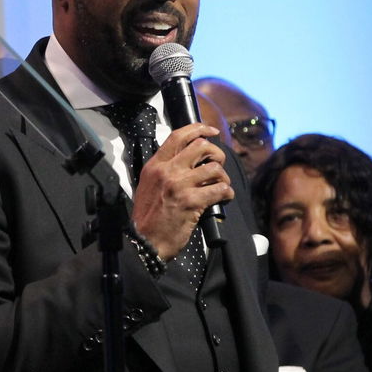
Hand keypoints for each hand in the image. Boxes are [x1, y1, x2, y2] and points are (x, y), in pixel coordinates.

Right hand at [130, 123, 230, 260]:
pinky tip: (224, 198)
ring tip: (221, 186)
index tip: (212, 131)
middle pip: (201, 147)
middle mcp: (167, 171)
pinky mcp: (192, 202)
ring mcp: (180, 185)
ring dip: (223, 177)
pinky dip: (227, 193)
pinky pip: (220, 189)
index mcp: (155, 165)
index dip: (199, 129)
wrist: (144, 242)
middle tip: (218, 165)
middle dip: (216, 154)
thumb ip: (163, 171)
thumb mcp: (148, 186)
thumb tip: (187, 162)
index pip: (178, 136)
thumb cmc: (147, 218)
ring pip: (214, 168)